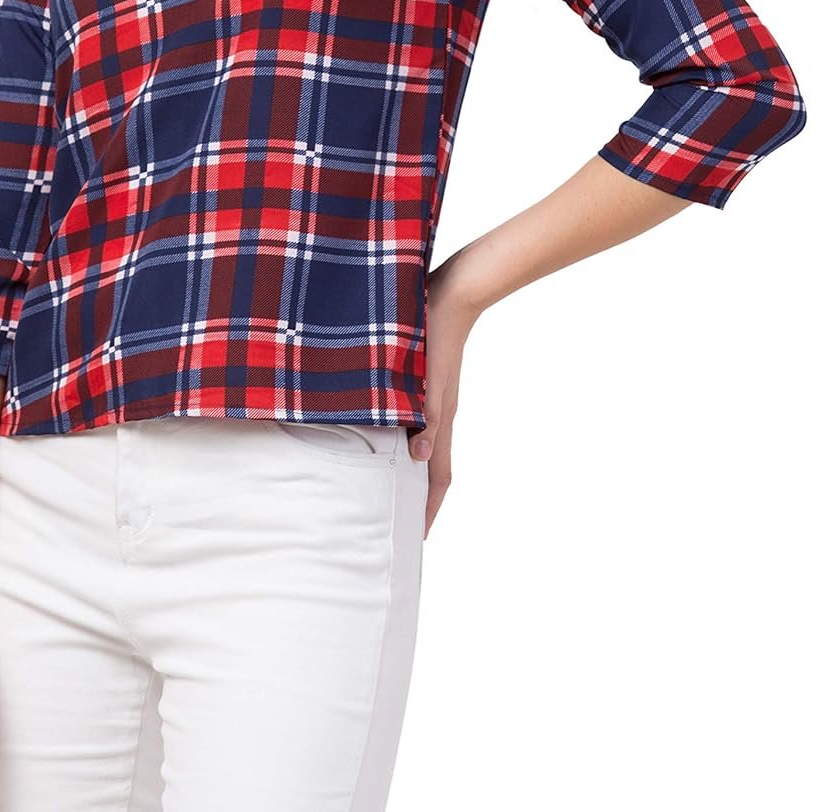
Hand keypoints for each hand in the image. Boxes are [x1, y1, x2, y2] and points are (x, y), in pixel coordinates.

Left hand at [407, 257, 481, 537]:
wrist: (450, 291)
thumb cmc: (435, 331)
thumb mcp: (427, 378)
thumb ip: (426, 417)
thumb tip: (417, 458)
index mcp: (441, 418)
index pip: (437, 478)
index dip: (427, 511)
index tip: (416, 541)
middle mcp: (438, 414)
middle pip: (429, 468)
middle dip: (416, 499)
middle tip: (395, 524)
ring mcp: (431, 398)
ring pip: (420, 445)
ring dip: (406, 470)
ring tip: (385, 489)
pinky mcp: (422, 381)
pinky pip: (413, 421)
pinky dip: (401, 438)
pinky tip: (383, 436)